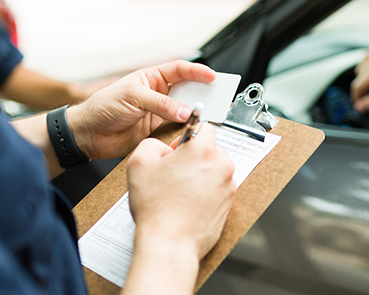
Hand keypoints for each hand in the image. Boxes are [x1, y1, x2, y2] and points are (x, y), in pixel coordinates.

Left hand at [67, 60, 215, 158]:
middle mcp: (158, 94)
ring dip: (194, 113)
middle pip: (187, 90)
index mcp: (152, 78)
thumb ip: (160, 104)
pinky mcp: (158, 131)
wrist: (89, 134)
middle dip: (202, 93)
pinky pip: (177, 129)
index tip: (212, 77)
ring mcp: (159, 113)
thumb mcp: (133, 97)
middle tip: (216, 97)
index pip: (180, 70)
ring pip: (184, 111)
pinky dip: (185, 130)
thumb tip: (184, 111)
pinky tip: (191, 130)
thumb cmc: (103, 107)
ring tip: (206, 115)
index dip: (197, 72)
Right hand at [126, 124, 235, 258]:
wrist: (169, 242)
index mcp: (204, 150)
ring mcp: (228, 186)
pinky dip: (205, 192)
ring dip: (200, 175)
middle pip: (210, 150)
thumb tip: (162, 147)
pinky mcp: (229, 204)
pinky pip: (217, 189)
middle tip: (174, 172)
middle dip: (193, 157)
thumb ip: (152, 143)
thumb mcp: (139, 162)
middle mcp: (222, 166)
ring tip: (179, 191)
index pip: (204, 127)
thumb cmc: (157, 208)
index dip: (187, 136)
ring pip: (214, 170)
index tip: (178, 148)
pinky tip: (187, 203)